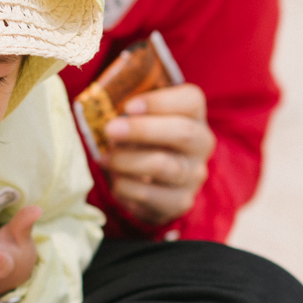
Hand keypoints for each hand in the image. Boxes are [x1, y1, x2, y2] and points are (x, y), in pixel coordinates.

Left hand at [93, 83, 214, 225]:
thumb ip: (129, 112)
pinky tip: (115, 180)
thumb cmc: (143, 140)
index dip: (160, 102)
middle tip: (110, 130)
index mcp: (194, 115)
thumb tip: (101, 111)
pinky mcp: (180, 202)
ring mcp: (194, 175)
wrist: (156, 185)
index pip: (191, 100)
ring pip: (163, 165)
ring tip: (104, 158)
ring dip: (126, 160)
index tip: (128, 106)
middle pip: (182, 132)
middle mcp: (201, 144)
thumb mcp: (140, 119)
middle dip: (141, 130)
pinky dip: (124, 186)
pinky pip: (147, 194)